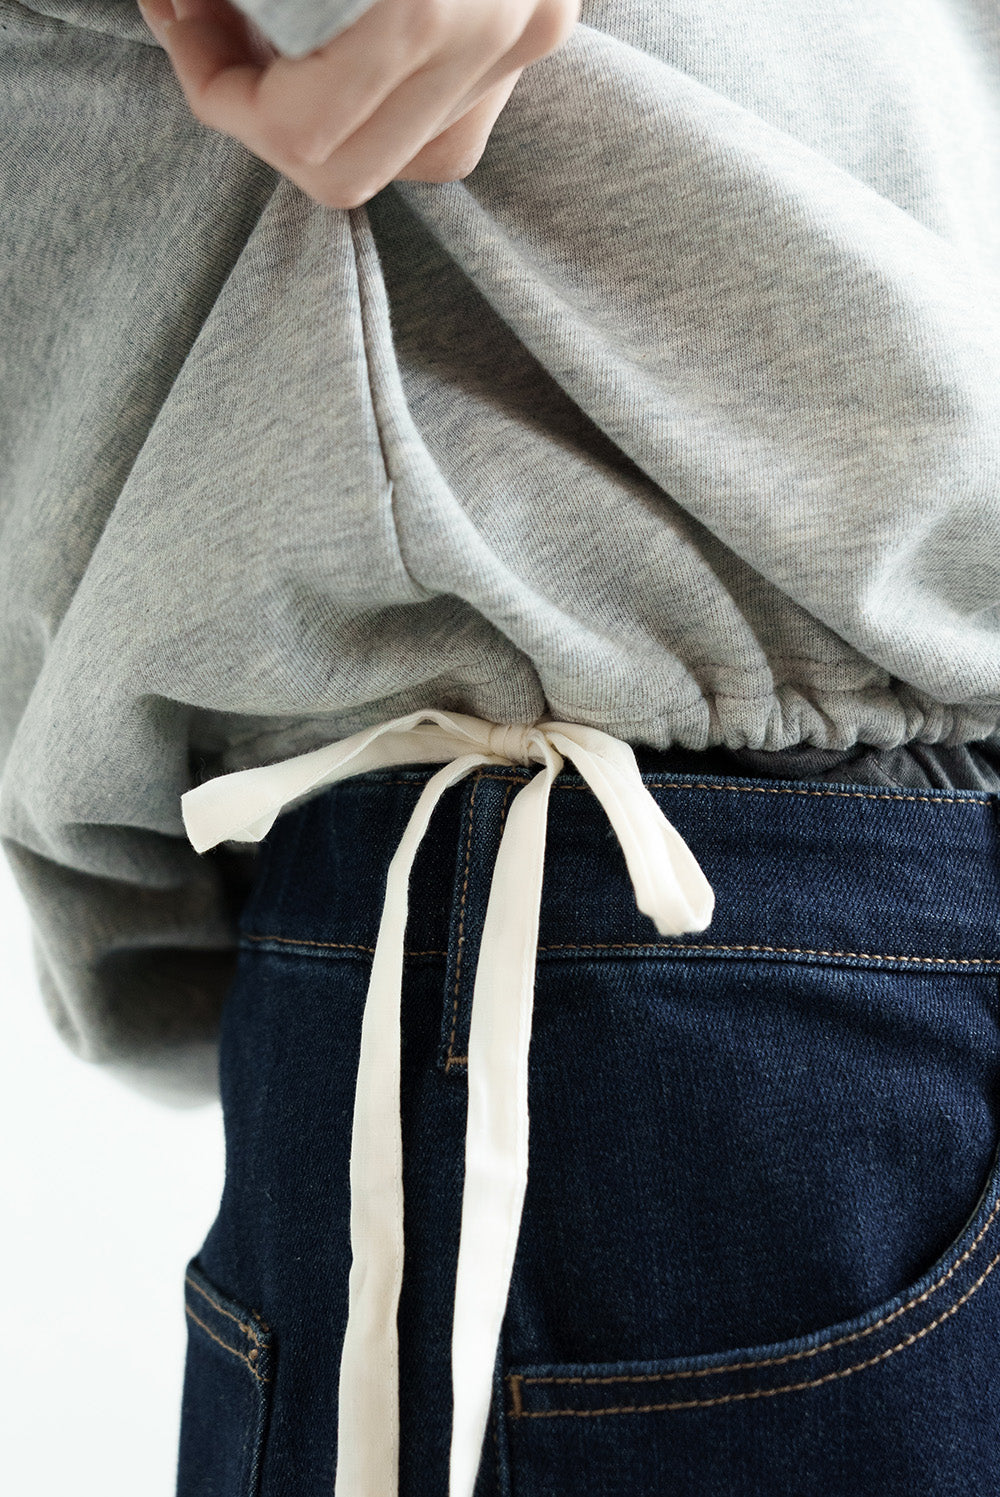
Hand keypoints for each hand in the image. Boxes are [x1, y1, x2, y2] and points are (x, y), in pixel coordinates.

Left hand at [137, 0, 579, 208]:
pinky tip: (344, 44)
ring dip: (318, 116)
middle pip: (339, 167)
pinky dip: (381, 102)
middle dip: (258, 115)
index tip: (178, 11)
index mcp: (428, 2)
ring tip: (274, 38)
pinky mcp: (542, 26)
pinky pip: (444, 123)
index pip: (300, 128)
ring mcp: (528, 36)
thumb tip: (174, 1)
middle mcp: (499, 31)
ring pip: (397, 159)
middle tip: (214, 35)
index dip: (217, 87)